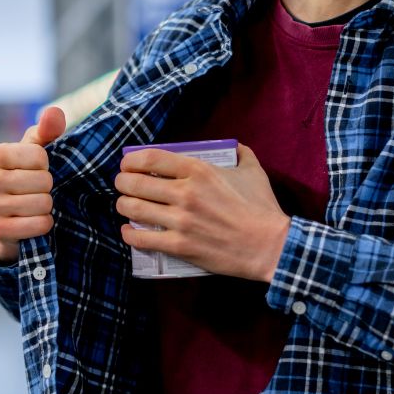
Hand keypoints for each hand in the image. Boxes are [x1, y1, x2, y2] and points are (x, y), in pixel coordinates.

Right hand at [0, 106, 65, 261]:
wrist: (16, 212)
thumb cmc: (29, 171)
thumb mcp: (38, 148)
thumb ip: (48, 128)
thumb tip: (54, 113)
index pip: (39, 155)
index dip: (46, 163)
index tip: (37, 167)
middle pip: (42, 180)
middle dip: (49, 185)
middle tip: (39, 188)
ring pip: (40, 204)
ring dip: (48, 205)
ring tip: (38, 203)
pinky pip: (36, 226)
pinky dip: (45, 223)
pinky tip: (39, 219)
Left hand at [114, 144, 290, 281]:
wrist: (271, 245)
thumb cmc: (262, 207)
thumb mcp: (253, 171)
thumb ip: (241, 154)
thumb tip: (234, 147)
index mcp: (199, 170)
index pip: (151, 158)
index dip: (131, 160)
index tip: (128, 164)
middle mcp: (185, 193)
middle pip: (135, 183)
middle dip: (122, 182)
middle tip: (123, 185)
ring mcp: (181, 221)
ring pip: (133, 208)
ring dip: (123, 205)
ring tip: (125, 205)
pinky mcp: (180, 246)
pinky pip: (142, 239)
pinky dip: (130, 234)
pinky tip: (129, 231)